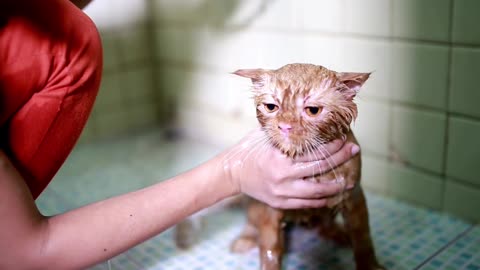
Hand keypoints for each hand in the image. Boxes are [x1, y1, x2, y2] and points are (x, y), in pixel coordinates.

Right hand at [221, 128, 359, 208]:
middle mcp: (282, 175)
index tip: (345, 139)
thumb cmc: (248, 149)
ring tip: (348, 181)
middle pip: (319, 169)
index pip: (313, 151)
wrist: (231, 172)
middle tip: (354, 151)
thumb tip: (302, 115)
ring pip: (316, 192)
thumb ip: (283, 129)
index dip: (332, 146)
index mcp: (280, 156)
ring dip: (335, 186)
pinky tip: (330, 196)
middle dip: (340, 159)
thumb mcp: (264, 134)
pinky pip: (305, 204)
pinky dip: (320, 200)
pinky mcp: (279, 202)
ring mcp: (281, 191)